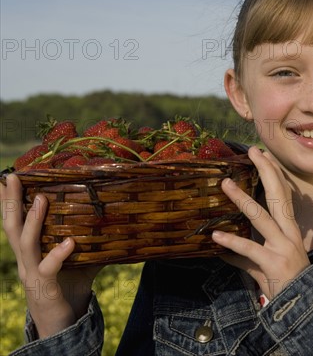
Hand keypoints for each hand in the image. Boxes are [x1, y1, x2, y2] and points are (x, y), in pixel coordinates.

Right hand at [1, 174, 101, 337]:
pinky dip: (58, 255)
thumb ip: (90, 243)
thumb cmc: (68, 289)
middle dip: (9, 202)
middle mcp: (25, 261)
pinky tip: (69, 242)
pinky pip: (48, 269)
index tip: (10, 177)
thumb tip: (113, 224)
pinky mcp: (45, 289)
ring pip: (25, 245)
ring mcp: (32, 275)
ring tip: (40, 199)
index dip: (9, 201)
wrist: (61, 325)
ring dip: (32, 221)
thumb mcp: (79, 261)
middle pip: (11, 228)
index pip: (15, 223)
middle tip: (13, 177)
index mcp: (29, 253)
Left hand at [212, 146, 309, 299]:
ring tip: (225, 185)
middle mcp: (288, 233)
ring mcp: (282, 246)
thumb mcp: (264, 264)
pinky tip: (216, 236)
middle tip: (254, 151)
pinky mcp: (273, 263)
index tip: (264, 156)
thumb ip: (245, 255)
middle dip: (267, 172)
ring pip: (261, 217)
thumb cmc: (286, 282)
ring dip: (242, 200)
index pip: (283, 195)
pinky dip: (232, 242)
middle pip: (278, 196)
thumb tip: (222, 251)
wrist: (303, 305)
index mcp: (289, 229)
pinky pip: (249, 250)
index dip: (274, 174)